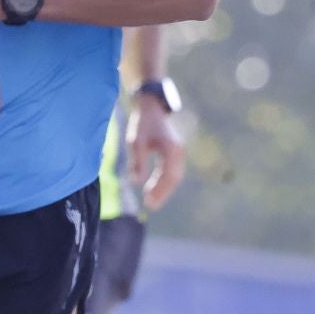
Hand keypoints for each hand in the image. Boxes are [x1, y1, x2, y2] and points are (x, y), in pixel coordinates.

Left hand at [128, 94, 187, 210]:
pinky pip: (172, 171)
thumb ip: (137, 161)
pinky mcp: (174, 153)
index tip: (149, 201)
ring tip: (150, 201)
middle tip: (150, 206)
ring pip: (175, 176)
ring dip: (164, 189)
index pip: (169, 175)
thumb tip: (135, 182)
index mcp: (171, 149)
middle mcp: (179, 152)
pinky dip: (164, 181)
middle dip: (163, 193)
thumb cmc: (142, 123)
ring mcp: (178, 153)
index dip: (160, 190)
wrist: (152, 107)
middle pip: (174, 178)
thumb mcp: (135, 141)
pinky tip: (154, 189)